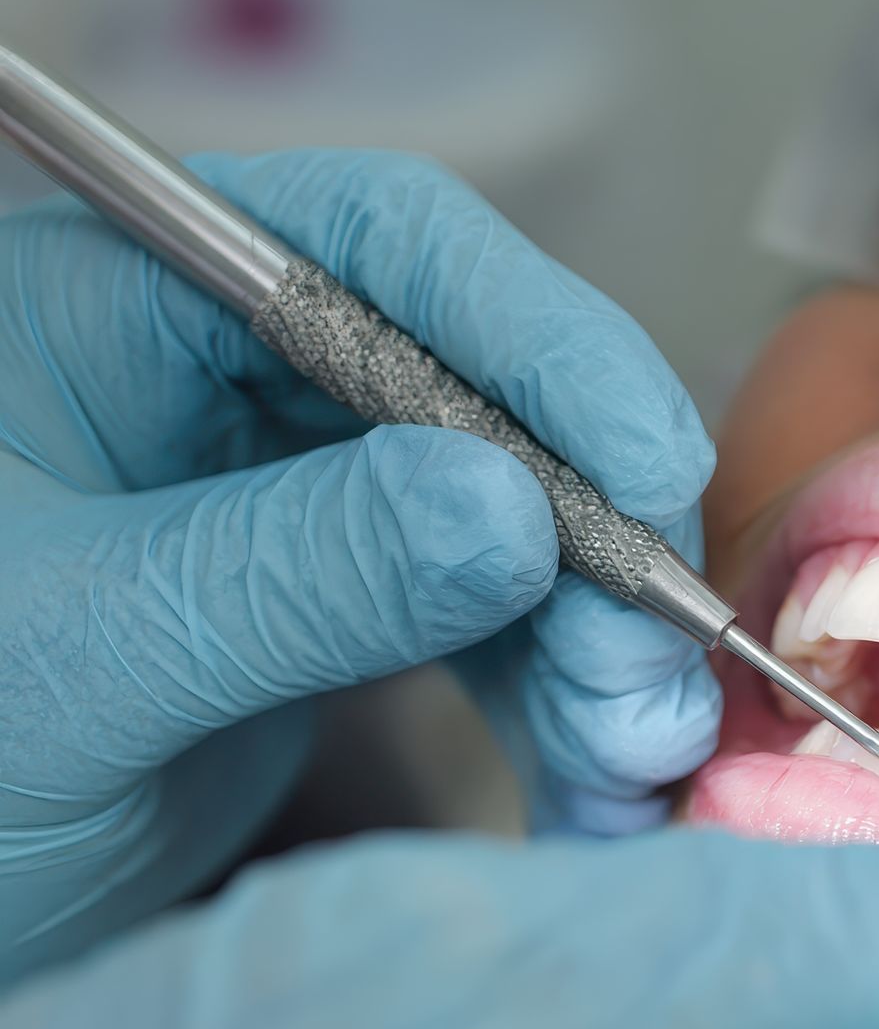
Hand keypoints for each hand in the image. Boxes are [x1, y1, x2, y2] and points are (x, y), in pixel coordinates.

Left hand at [0, 149, 719, 982]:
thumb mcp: (77, 660)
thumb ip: (291, 574)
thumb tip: (512, 512)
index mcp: (123, 305)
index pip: (371, 245)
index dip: (540, 336)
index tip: (651, 469)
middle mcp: (228, 371)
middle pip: (483, 386)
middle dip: (592, 534)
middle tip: (650, 675)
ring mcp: (299, 490)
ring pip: (517, 515)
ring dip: (599, 637)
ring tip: (631, 761)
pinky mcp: (346, 600)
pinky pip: (495, 620)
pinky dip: (559, 699)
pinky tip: (591, 783)